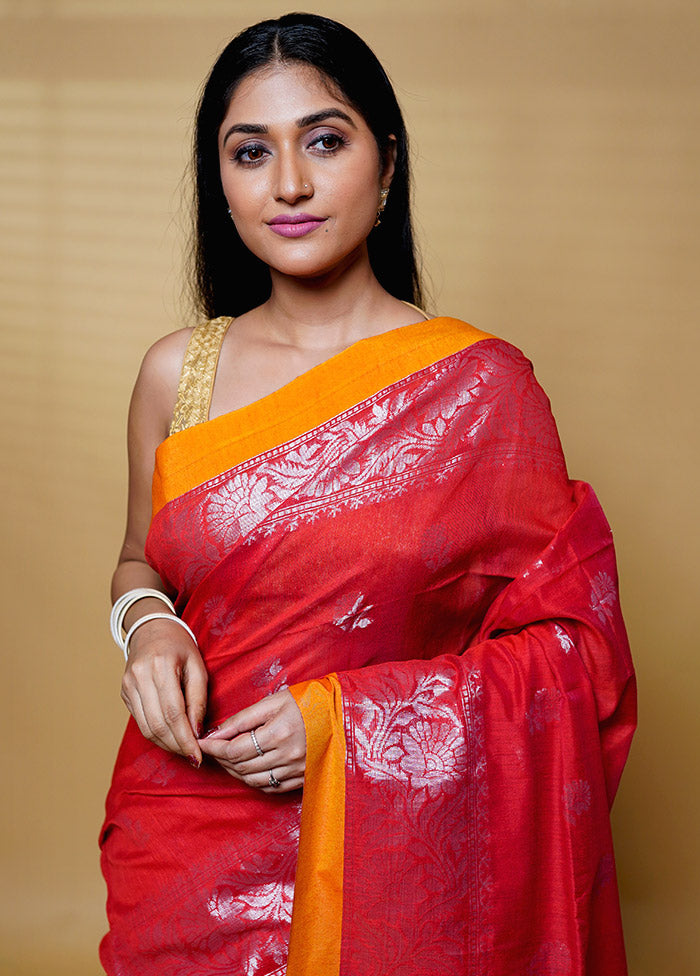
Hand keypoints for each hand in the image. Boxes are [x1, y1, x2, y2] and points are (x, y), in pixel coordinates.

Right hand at [121, 617, 207, 765]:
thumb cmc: (180, 646)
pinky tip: (171, 737)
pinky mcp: (124, 692)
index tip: (198, 755)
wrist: (151, 629)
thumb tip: (197, 731)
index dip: (185, 738)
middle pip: (158, 724)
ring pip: (146, 727)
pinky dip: (156, 734)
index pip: (173, 713)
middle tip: (193, 756)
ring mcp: (128, 685)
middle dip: (177, 745)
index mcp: (161, 666)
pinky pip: (140, 721)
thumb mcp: (198, 666)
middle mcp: (140, 676)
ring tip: (184, 750)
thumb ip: (198, 699)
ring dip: (166, 744)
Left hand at [199, 689, 304, 792]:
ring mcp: (296, 770)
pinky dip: (252, 781)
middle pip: (241, 766)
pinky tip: (247, 769)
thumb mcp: (274, 701)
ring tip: (226, 758)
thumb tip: (215, 733)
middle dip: (221, 758)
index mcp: (278, 732)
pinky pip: (269, 787)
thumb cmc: (308, 701)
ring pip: (252, 780)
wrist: (342, 712)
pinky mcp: (302, 778)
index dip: (214, 748)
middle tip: (212, 748)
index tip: (202, 743)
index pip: (234, 749)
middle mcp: (287, 755)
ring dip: (234, 771)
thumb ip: (242, 719)